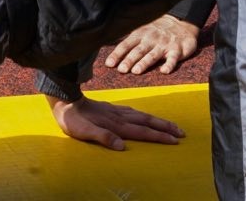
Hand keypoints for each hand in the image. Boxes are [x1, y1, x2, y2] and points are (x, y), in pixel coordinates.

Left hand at [50, 95, 185, 150]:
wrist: (64, 99)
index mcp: (116, 125)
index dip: (159, 136)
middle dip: (165, 127)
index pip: (143, 132)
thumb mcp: (84, 132)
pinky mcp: (111, 108)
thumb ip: (103, 137)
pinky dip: (144, 114)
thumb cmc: (73, 119)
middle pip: (147, 122)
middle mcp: (119, 117)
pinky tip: (144, 116)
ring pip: (142, 115)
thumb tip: (122, 146)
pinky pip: (133, 111)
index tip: (175, 140)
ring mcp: (116, 111)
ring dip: (158, 120)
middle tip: (182, 132)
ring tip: (170, 125)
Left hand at [104, 14, 201, 75]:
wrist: (182, 24)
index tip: (109, 64)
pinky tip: (164, 71)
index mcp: (140, 35)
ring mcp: (164, 45)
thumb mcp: (141, 30)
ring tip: (136, 71)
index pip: (126, 45)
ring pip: (152, 55)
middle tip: (121, 70)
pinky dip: (169, 65)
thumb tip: (108, 44)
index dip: (117, 54)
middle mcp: (151, 39)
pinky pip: (173, 59)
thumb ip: (128, 39)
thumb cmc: (157, 30)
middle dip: (129, 60)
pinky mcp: (177, 50)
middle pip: (138, 51)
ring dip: (144, 63)